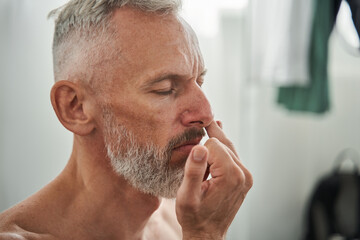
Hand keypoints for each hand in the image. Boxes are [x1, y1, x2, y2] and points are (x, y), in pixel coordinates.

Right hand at [176, 121, 252, 239]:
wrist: (207, 234)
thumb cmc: (194, 217)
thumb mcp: (186, 197)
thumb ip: (193, 171)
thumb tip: (199, 147)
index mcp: (231, 175)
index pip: (212, 144)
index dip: (199, 151)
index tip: (192, 164)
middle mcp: (243, 173)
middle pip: (223, 142)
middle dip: (209, 139)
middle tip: (201, 120)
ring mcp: (246, 176)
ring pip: (229, 147)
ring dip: (215, 145)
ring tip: (206, 129)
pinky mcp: (244, 178)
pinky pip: (233, 156)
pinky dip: (222, 149)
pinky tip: (216, 140)